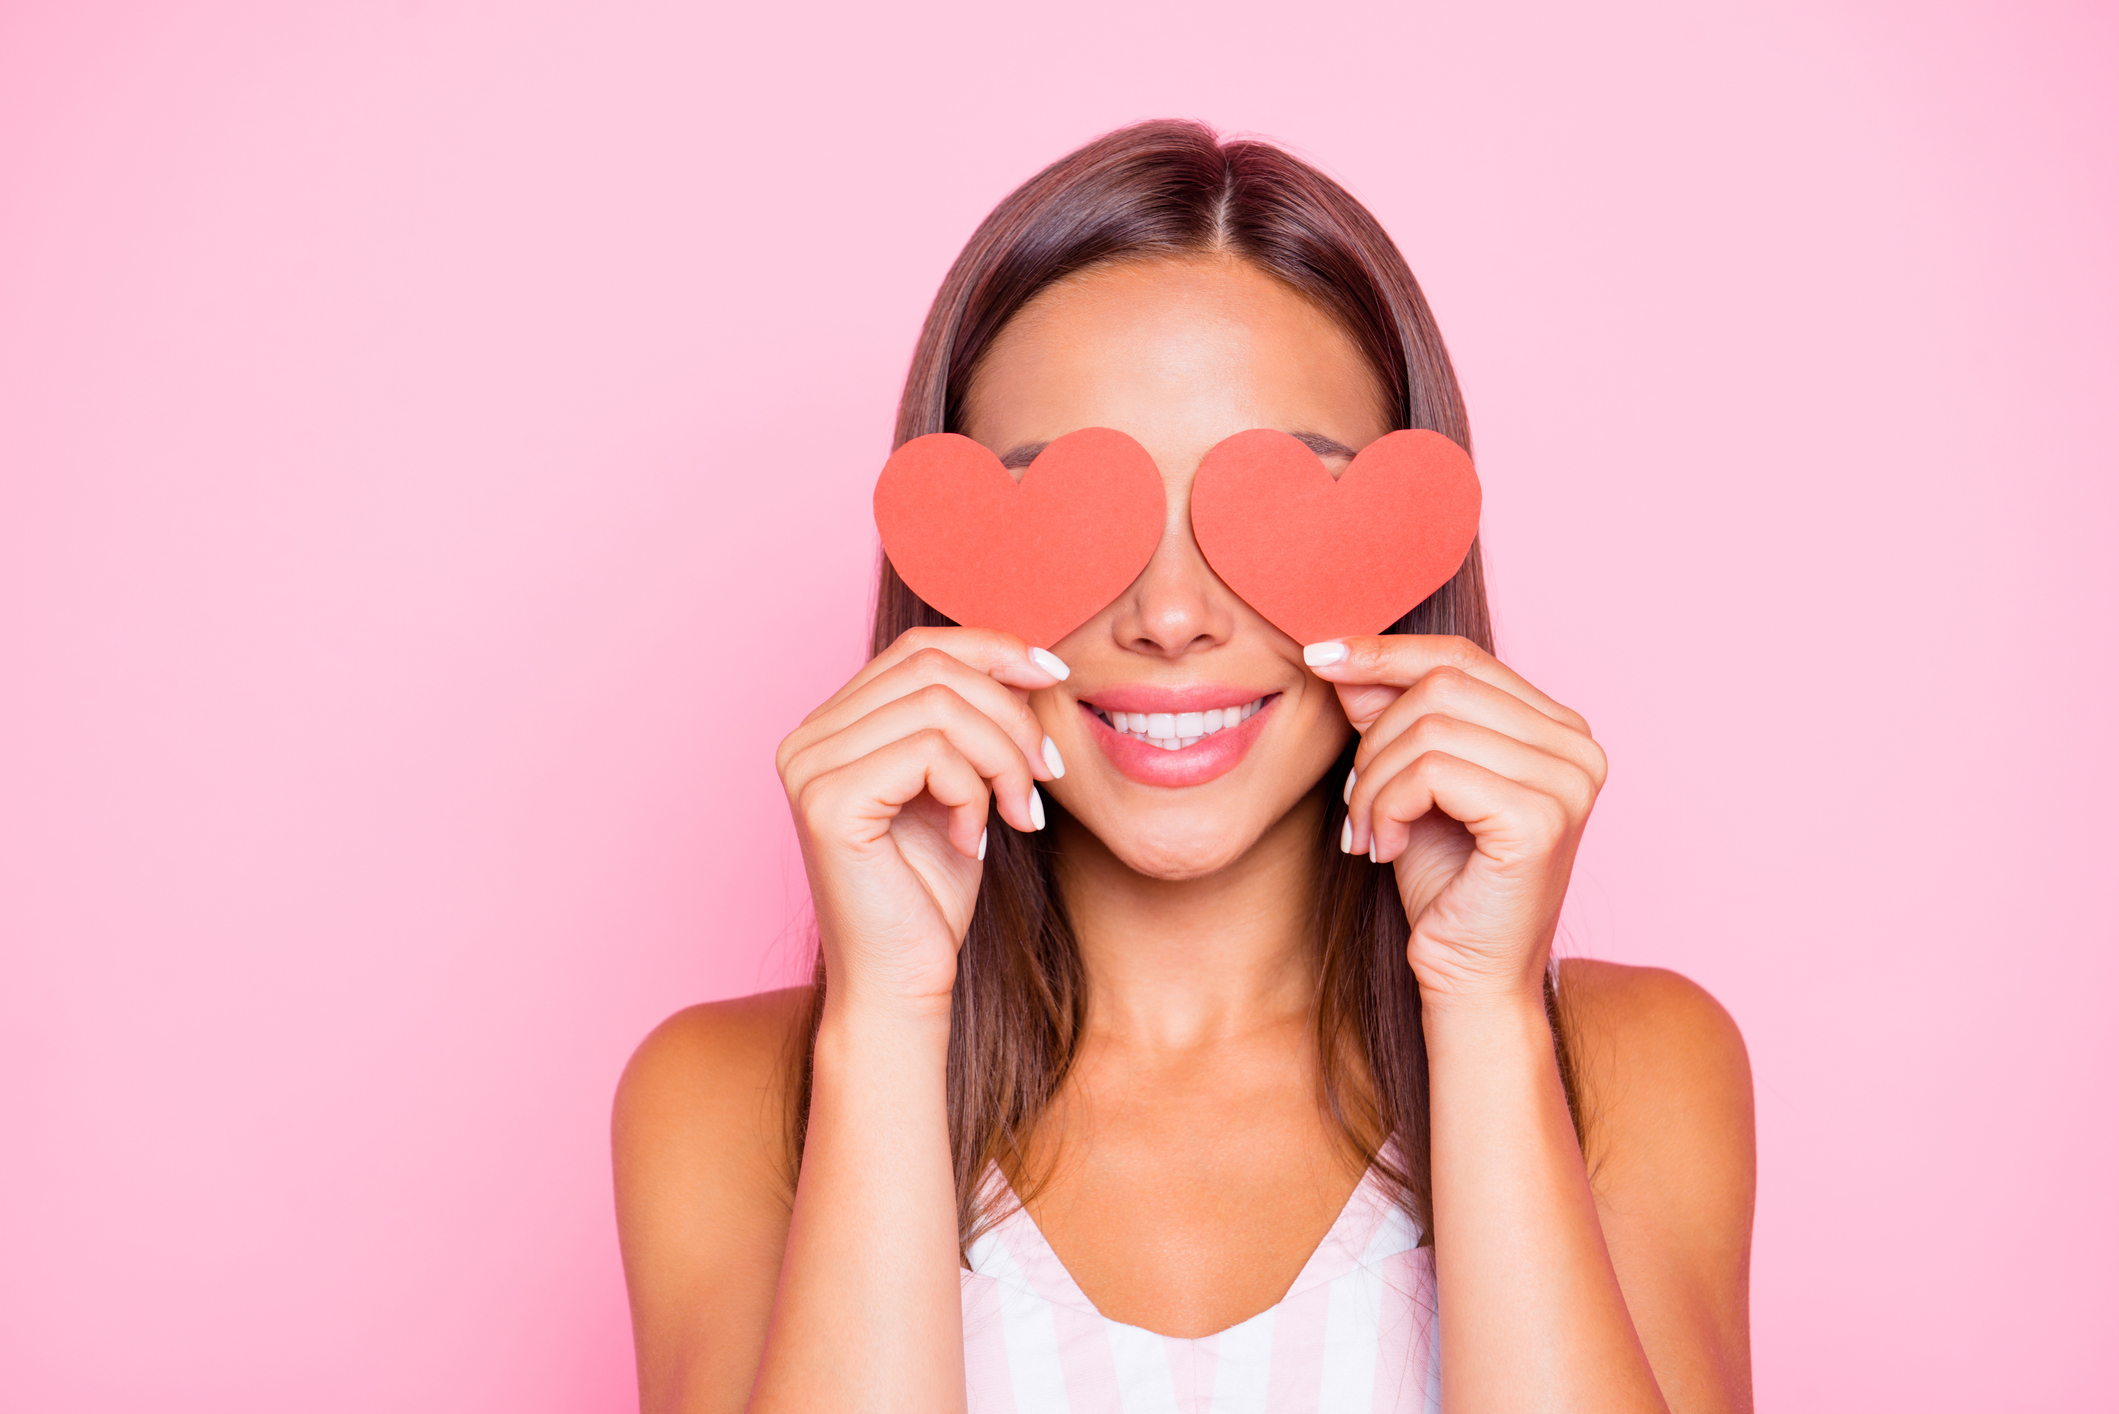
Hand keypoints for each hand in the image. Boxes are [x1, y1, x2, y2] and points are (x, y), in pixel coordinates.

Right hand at [777, 628, 1067, 1015]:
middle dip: (1010, 713)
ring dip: (1003, 756)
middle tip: (1048, 771)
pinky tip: (974, 838)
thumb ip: (969, 722)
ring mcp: (809, 767)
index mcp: (832, 727)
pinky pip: (930, 752)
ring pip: (940, 706)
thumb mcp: (959, 788)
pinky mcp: (827, 802)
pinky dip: (973, 790)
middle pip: (933, 668)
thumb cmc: (929, 897)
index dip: (994, 648)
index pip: (918, 648)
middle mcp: (807, 738)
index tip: (1056, 675)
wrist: (902, 985)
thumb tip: (1024, 658)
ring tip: (1022, 811)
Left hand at [1304, 636, 1605, 1006]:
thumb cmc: (1444, 885)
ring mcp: (1568, 782)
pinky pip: (1432, 772)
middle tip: (1356, 802)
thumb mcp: (1409, 782)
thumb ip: (1390, 715)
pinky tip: (1386, 848)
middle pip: (1441, 684)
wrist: (1469, 980)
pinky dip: (1388, 806)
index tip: (1320, 655)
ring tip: (1366, 831)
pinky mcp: (1540, 820)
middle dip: (1374, 739)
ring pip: (1429, 728)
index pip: (1462, 656)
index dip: (1386, 652)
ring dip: (1373, 781)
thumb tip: (1344, 653)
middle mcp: (1577, 747)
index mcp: (1557, 729)